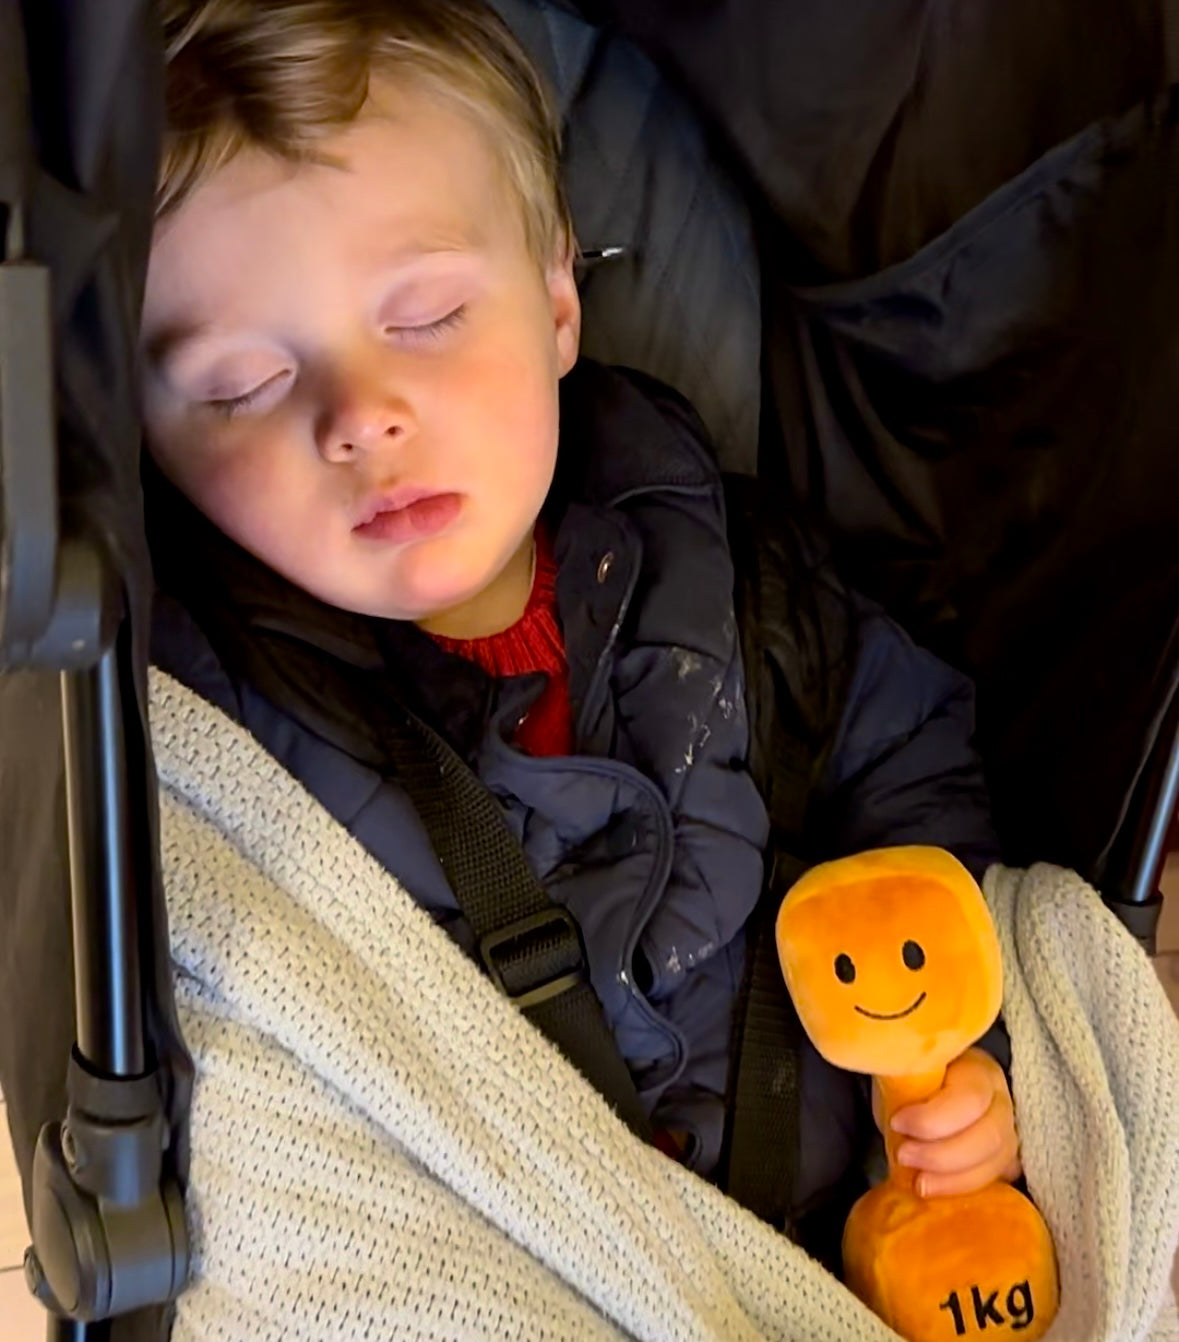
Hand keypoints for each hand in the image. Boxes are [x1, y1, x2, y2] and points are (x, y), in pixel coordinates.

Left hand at [874, 1047, 1022, 1197]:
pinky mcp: (1004, 1160)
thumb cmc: (914, 1080)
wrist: (924, 1093)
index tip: (896, 1123)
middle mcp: (1001, 1100)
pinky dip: (963, 1189)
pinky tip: (936, 1190)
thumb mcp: (906, 1076)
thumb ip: (906, 1087)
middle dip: (942, 1154)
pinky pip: (994, 1180)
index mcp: (977, 1070)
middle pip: (990, 1136)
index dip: (933, 1118)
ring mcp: (1008, 1131)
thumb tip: (893, 1114)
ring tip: (918, 1182)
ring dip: (953, 1179)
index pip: (970, 1098)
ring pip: (996, 1162)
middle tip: (904, 1156)